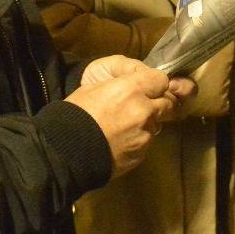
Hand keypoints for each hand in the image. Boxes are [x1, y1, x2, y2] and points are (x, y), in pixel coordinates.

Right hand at [69, 56, 195, 177]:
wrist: (65, 152)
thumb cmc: (75, 115)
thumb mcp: (93, 87)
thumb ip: (122, 83)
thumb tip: (137, 84)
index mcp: (130, 89)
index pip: (161, 80)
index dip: (156, 83)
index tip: (148, 87)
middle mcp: (144, 111)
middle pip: (169, 104)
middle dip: (160, 103)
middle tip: (145, 106)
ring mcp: (145, 134)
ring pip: (158, 124)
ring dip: (148, 123)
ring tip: (127, 126)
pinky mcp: (142, 153)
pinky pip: (147, 142)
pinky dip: (138, 140)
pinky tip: (121, 141)